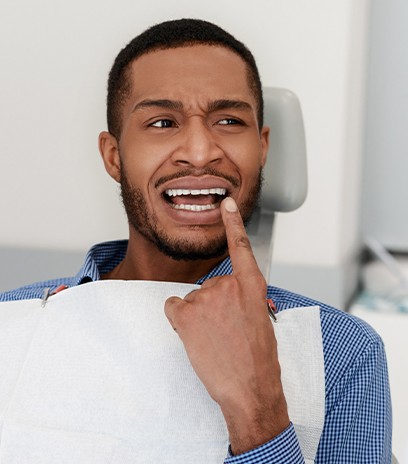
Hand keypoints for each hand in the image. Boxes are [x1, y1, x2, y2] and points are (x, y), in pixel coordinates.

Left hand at [164, 197, 288, 454]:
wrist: (250, 389)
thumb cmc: (259, 359)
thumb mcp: (261, 320)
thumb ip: (245, 299)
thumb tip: (231, 299)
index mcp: (251, 286)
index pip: (240, 247)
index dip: (233, 223)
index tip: (226, 204)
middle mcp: (228, 285)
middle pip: (210, 285)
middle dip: (213, 306)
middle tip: (224, 331)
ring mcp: (206, 298)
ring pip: (192, 300)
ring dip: (198, 317)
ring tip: (213, 339)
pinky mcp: (186, 314)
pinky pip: (173, 308)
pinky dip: (179, 320)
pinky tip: (195, 337)